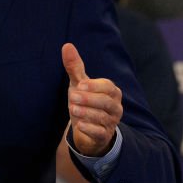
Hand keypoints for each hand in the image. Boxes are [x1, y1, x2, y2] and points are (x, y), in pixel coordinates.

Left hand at [62, 43, 121, 157]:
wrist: (86, 129)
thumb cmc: (85, 102)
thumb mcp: (79, 85)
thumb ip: (74, 67)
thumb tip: (67, 45)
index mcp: (112, 92)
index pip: (108, 86)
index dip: (94, 86)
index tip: (79, 85)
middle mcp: (115, 107)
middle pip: (106, 102)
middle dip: (89, 99)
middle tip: (72, 96)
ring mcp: (111, 122)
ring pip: (103, 118)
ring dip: (87, 113)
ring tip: (73, 109)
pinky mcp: (104, 136)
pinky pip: (100, 133)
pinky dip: (90, 129)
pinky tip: (79, 125)